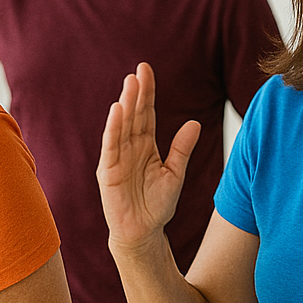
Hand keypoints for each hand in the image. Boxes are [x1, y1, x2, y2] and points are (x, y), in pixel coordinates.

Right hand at [97, 62, 200, 251]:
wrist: (143, 233)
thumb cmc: (157, 206)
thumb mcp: (175, 174)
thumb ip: (182, 149)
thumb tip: (194, 123)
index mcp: (146, 145)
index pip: (147, 113)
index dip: (147, 92)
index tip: (146, 70)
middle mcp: (130, 147)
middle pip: (134, 115)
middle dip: (136, 92)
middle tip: (140, 71)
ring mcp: (117, 157)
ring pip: (122, 126)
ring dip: (125, 105)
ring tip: (130, 84)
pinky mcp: (108, 171)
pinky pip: (110, 146)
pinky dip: (113, 128)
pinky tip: (116, 111)